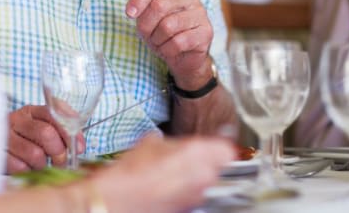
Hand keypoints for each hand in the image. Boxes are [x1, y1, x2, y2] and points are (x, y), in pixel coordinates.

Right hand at [5, 105, 84, 172]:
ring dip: (43, 164)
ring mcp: (5, 136)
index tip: (79, 147)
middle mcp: (17, 119)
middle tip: (62, 162)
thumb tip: (79, 146)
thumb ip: (61, 130)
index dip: (69, 132)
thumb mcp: (41, 128)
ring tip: (41, 165)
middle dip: (59, 151)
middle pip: (46, 133)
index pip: (54, 113)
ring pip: (34, 153)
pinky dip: (28, 171)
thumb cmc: (24, 140)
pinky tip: (26, 168)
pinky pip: (20, 167)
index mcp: (31, 111)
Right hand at [87, 134, 233, 212]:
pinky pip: (196, 195)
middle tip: (191, 156)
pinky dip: (187, 190)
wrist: (121, 200)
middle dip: (207, 162)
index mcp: (199, 154)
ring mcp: (199, 196)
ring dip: (197, 177)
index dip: (219, 145)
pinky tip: (170, 185)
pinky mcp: (190, 208)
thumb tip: (179, 145)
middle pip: (218, 168)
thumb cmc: (134, 171)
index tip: (213, 143)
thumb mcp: (154, 142)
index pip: (227, 149)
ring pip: (208, 183)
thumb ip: (176, 143)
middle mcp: (205, 177)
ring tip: (176, 172)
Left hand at [125, 0, 213, 88]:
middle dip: (146, 24)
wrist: (184, 55)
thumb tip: (132, 10)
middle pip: (159, 5)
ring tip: (159, 42)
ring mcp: (200, 12)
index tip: (129, 13)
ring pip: (168, 26)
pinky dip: (167, 49)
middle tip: (145, 34)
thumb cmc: (164, 31)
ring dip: (157, 39)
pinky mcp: (206, 31)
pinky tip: (169, 49)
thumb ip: (141, 8)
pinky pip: (178, 42)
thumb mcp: (149, 17)